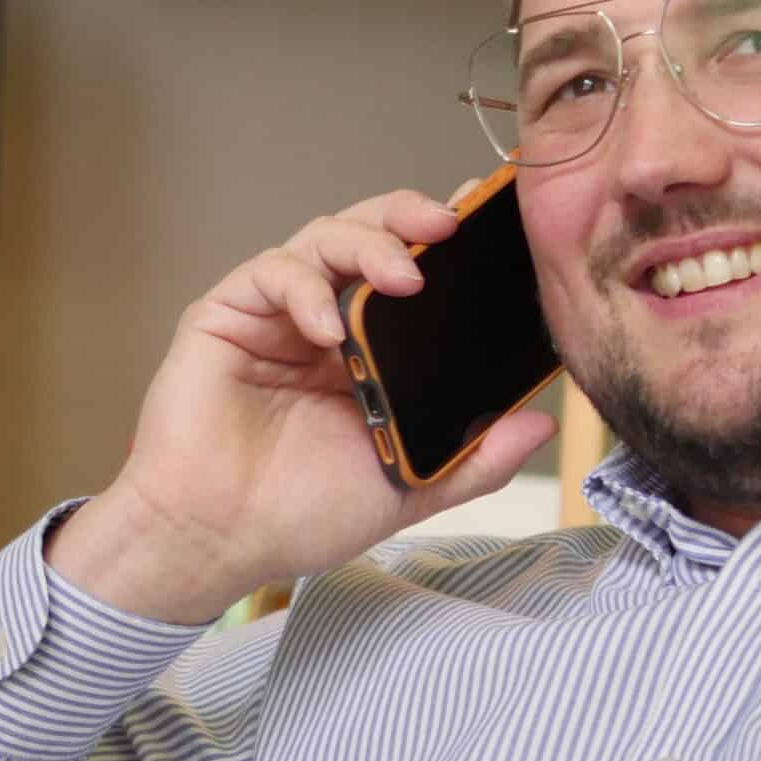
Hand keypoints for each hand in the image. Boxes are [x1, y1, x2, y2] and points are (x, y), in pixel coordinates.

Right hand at [48, 186, 558, 624]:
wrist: (217, 541)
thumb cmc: (298, 516)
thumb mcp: (408, 488)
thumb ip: (475, 458)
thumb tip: (543, 422)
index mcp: (368, 353)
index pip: (412, 275)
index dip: (446, 244)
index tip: (489, 226)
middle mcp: (322, 322)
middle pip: (369, 235)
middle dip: (411, 219)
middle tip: (451, 226)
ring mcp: (274, 315)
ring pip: (324, 238)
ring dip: (370, 245)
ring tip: (405, 275)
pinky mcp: (225, 315)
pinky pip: (272, 273)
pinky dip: (305, 289)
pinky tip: (328, 327)